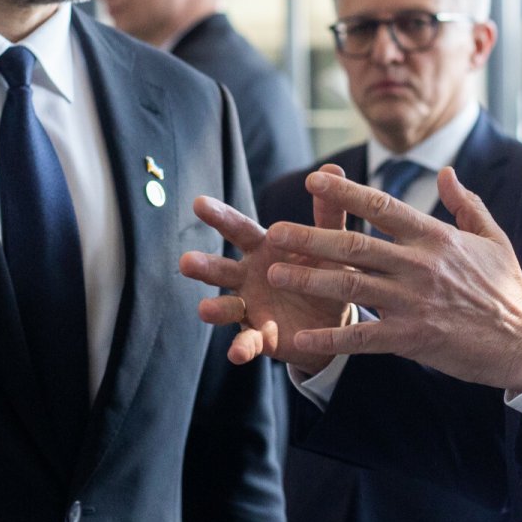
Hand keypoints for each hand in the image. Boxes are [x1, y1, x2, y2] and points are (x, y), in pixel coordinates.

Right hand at [180, 164, 355, 371]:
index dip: (219, 216)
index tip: (199, 202)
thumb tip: (332, 167)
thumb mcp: (331, 243)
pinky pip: (248, 342)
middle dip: (204, 266)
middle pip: (222, 269)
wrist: (335, 320)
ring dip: (215, 308)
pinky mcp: (261, 336)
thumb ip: (328, 213)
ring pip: (226, 306)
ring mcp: (251, 307)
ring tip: (205, 310)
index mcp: (264, 248)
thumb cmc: (325, 271)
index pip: (238, 228)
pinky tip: (237, 353)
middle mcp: (248, 276)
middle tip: (186, 262)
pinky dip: (242, 347)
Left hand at [264, 166, 521, 391]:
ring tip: (275, 275)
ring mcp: (414, 302)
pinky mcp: (412, 337)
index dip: (345, 192)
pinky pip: (362, 337)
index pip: (382, 206)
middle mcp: (420, 265)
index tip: (313, 180)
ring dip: (309, 280)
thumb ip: (465, 205)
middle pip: (355, 245)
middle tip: (274, 232)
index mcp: (436, 237)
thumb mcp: (493, 238)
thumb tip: (446, 171)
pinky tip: (299, 340)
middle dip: (310, 237)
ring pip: (351, 286)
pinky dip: (329, 338)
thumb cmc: (508, 289)